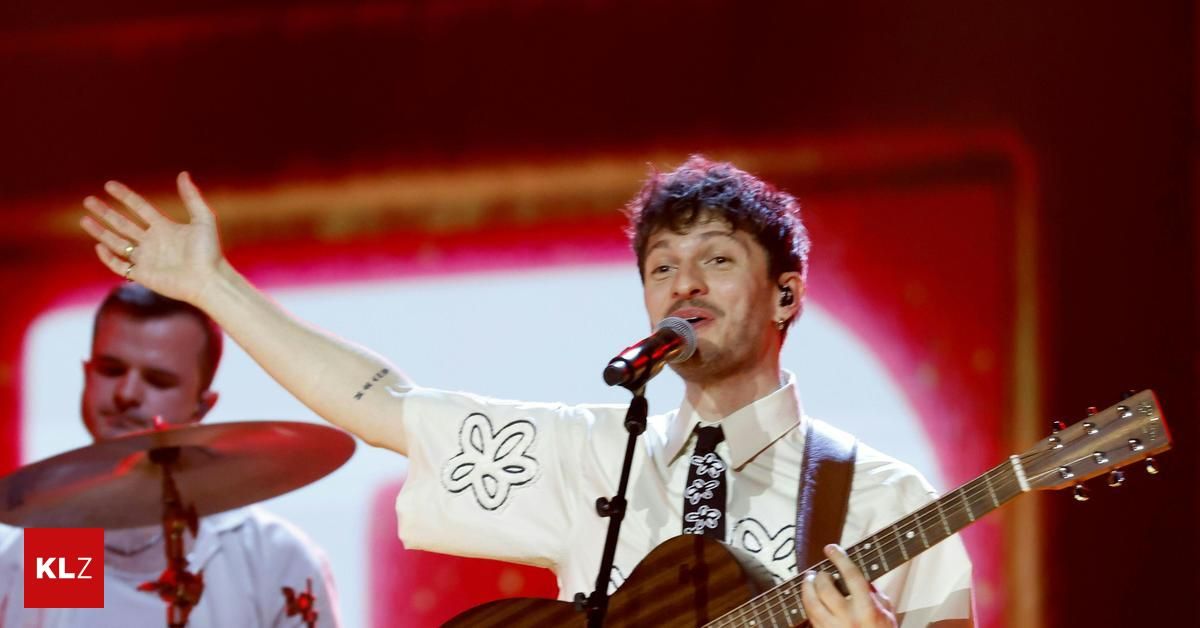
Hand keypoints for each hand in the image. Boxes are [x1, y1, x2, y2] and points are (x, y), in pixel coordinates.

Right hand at [81, 172, 224, 304]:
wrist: (209, 279)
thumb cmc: (210, 252)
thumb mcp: (203, 219)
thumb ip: (192, 197)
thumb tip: (183, 174)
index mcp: (164, 228)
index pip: (139, 208)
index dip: (125, 196)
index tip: (109, 185)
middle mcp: (152, 242)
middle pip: (123, 224)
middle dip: (105, 212)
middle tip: (88, 200)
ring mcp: (146, 259)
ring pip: (117, 242)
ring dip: (100, 231)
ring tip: (84, 219)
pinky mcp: (142, 275)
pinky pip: (120, 266)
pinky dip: (108, 257)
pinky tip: (99, 246)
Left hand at [801, 544, 895, 627]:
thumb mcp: (887, 612)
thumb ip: (874, 593)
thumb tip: (858, 577)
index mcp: (868, 609)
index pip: (851, 575)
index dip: (840, 558)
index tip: (831, 548)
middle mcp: (849, 618)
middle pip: (825, 588)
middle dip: (820, 576)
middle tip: (820, 572)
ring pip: (811, 603)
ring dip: (807, 588)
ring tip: (809, 580)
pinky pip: (810, 617)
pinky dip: (807, 605)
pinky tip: (809, 599)